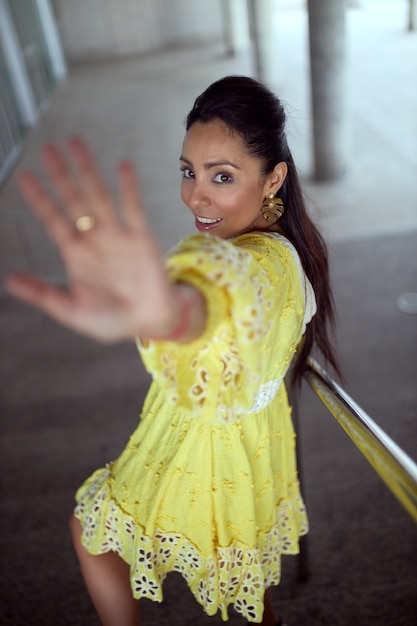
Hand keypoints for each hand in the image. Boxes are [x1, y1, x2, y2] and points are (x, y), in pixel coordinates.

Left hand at [6, 138, 179, 341]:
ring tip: (77, 145)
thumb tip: (10, 280)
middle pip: (74, 201)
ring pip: (99, 197)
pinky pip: (133, 208)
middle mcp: (94, 239)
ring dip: (88, 172)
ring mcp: (118, 235)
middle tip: (47, 150)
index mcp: (76, 254)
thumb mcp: (71, 311)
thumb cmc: (111, 320)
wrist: (148, 324)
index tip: (25, 178)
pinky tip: (122, 166)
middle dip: (61, 176)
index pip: (53, 221)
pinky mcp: (141, 238)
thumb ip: (43, 294)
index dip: (40, 200)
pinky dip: (129, 188)